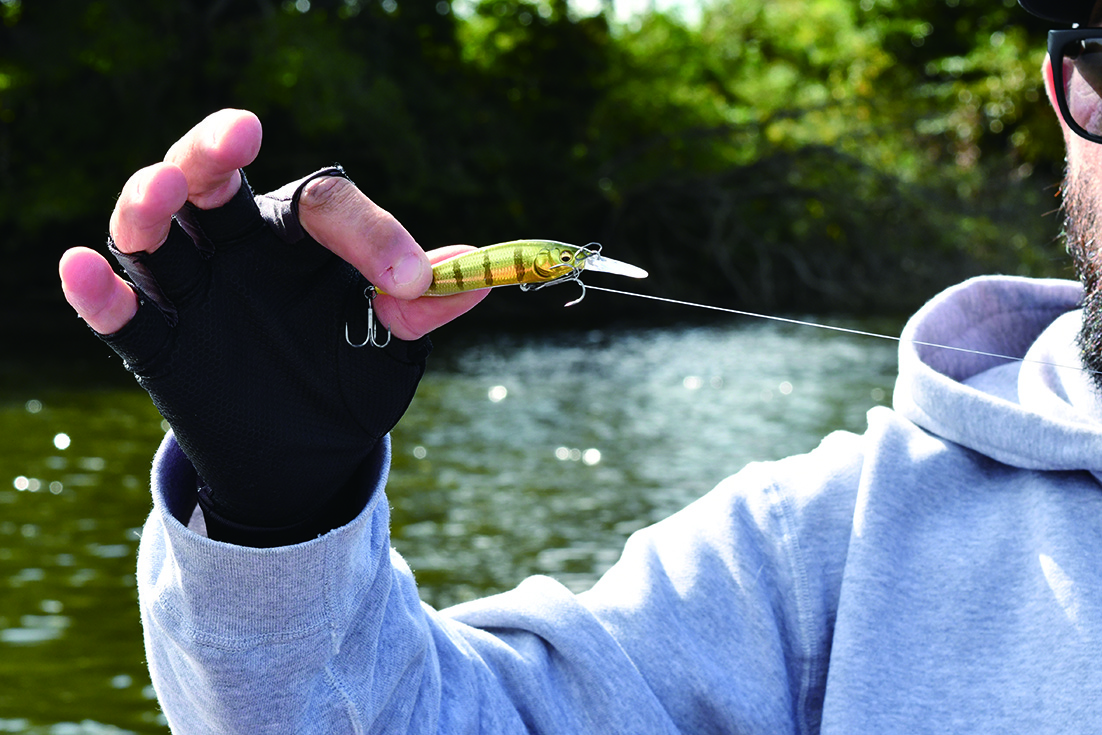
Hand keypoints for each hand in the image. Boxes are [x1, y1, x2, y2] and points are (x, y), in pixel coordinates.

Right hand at [59, 109, 486, 544]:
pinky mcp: (161, 347)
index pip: (323, 205)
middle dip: (214, 151)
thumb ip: (421, 311)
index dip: (370, 235)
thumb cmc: (350, 375)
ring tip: (161, 191)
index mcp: (302, 238)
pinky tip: (84, 268)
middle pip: (210, 180)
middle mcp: (240, 248)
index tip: (410, 282)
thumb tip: (477, 274)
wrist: (309, 448)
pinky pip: (121, 314)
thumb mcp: (392, 347)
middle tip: (238, 134)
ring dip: (148, 206)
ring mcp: (196, 294)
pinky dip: (96, 292)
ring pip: (153, 233)